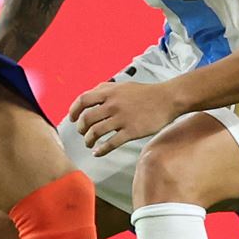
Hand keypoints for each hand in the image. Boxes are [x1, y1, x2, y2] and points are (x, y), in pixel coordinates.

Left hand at [67, 81, 181, 155]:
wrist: (167, 99)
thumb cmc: (145, 93)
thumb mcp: (122, 86)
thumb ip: (105, 89)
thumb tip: (90, 95)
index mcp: (109, 93)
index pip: (82, 100)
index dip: (73, 110)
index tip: (71, 119)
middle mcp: (113, 105)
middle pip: (86, 119)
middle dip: (80, 128)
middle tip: (82, 133)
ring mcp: (122, 118)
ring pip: (96, 132)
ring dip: (88, 140)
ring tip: (89, 143)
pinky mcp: (131, 131)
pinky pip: (111, 143)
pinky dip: (101, 150)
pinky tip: (97, 153)